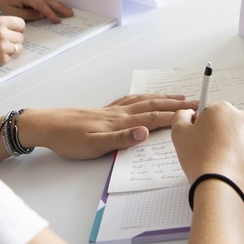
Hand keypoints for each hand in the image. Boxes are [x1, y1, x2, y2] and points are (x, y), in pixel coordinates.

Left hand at [0, 0, 72, 22]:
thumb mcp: (12, 14)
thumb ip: (28, 15)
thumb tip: (41, 15)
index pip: (42, 5)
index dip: (50, 13)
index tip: (58, 20)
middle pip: (48, 0)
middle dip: (60, 7)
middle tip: (70, 14)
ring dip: (58, 5)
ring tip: (68, 11)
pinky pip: (43, 0)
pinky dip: (52, 4)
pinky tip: (58, 7)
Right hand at [0, 16, 24, 69]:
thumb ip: (4, 25)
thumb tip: (22, 30)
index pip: (21, 23)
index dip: (18, 29)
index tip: (14, 32)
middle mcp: (2, 33)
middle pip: (21, 37)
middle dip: (14, 40)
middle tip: (3, 42)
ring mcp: (2, 46)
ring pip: (19, 48)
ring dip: (11, 49)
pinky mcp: (1, 58)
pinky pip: (11, 57)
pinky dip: (5, 57)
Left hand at [17, 93, 197, 159]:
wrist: (46, 125)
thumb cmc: (68, 139)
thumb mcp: (93, 146)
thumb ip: (121, 140)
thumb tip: (145, 132)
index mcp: (120, 122)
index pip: (154, 116)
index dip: (176, 114)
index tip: (196, 112)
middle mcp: (118, 112)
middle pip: (153, 104)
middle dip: (176, 104)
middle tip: (196, 101)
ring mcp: (111, 109)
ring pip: (143, 100)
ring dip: (162, 97)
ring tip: (178, 96)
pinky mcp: (103, 110)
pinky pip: (130, 99)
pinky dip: (144, 96)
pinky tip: (145, 97)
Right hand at [171, 101, 243, 192]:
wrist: (220, 185)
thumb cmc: (199, 158)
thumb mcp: (179, 132)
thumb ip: (181, 116)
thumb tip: (188, 115)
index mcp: (223, 108)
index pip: (206, 111)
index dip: (198, 125)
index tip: (195, 137)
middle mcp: (241, 118)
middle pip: (221, 122)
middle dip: (212, 133)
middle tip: (202, 149)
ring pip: (232, 136)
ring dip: (223, 144)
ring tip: (212, 160)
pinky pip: (241, 150)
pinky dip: (232, 155)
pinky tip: (223, 166)